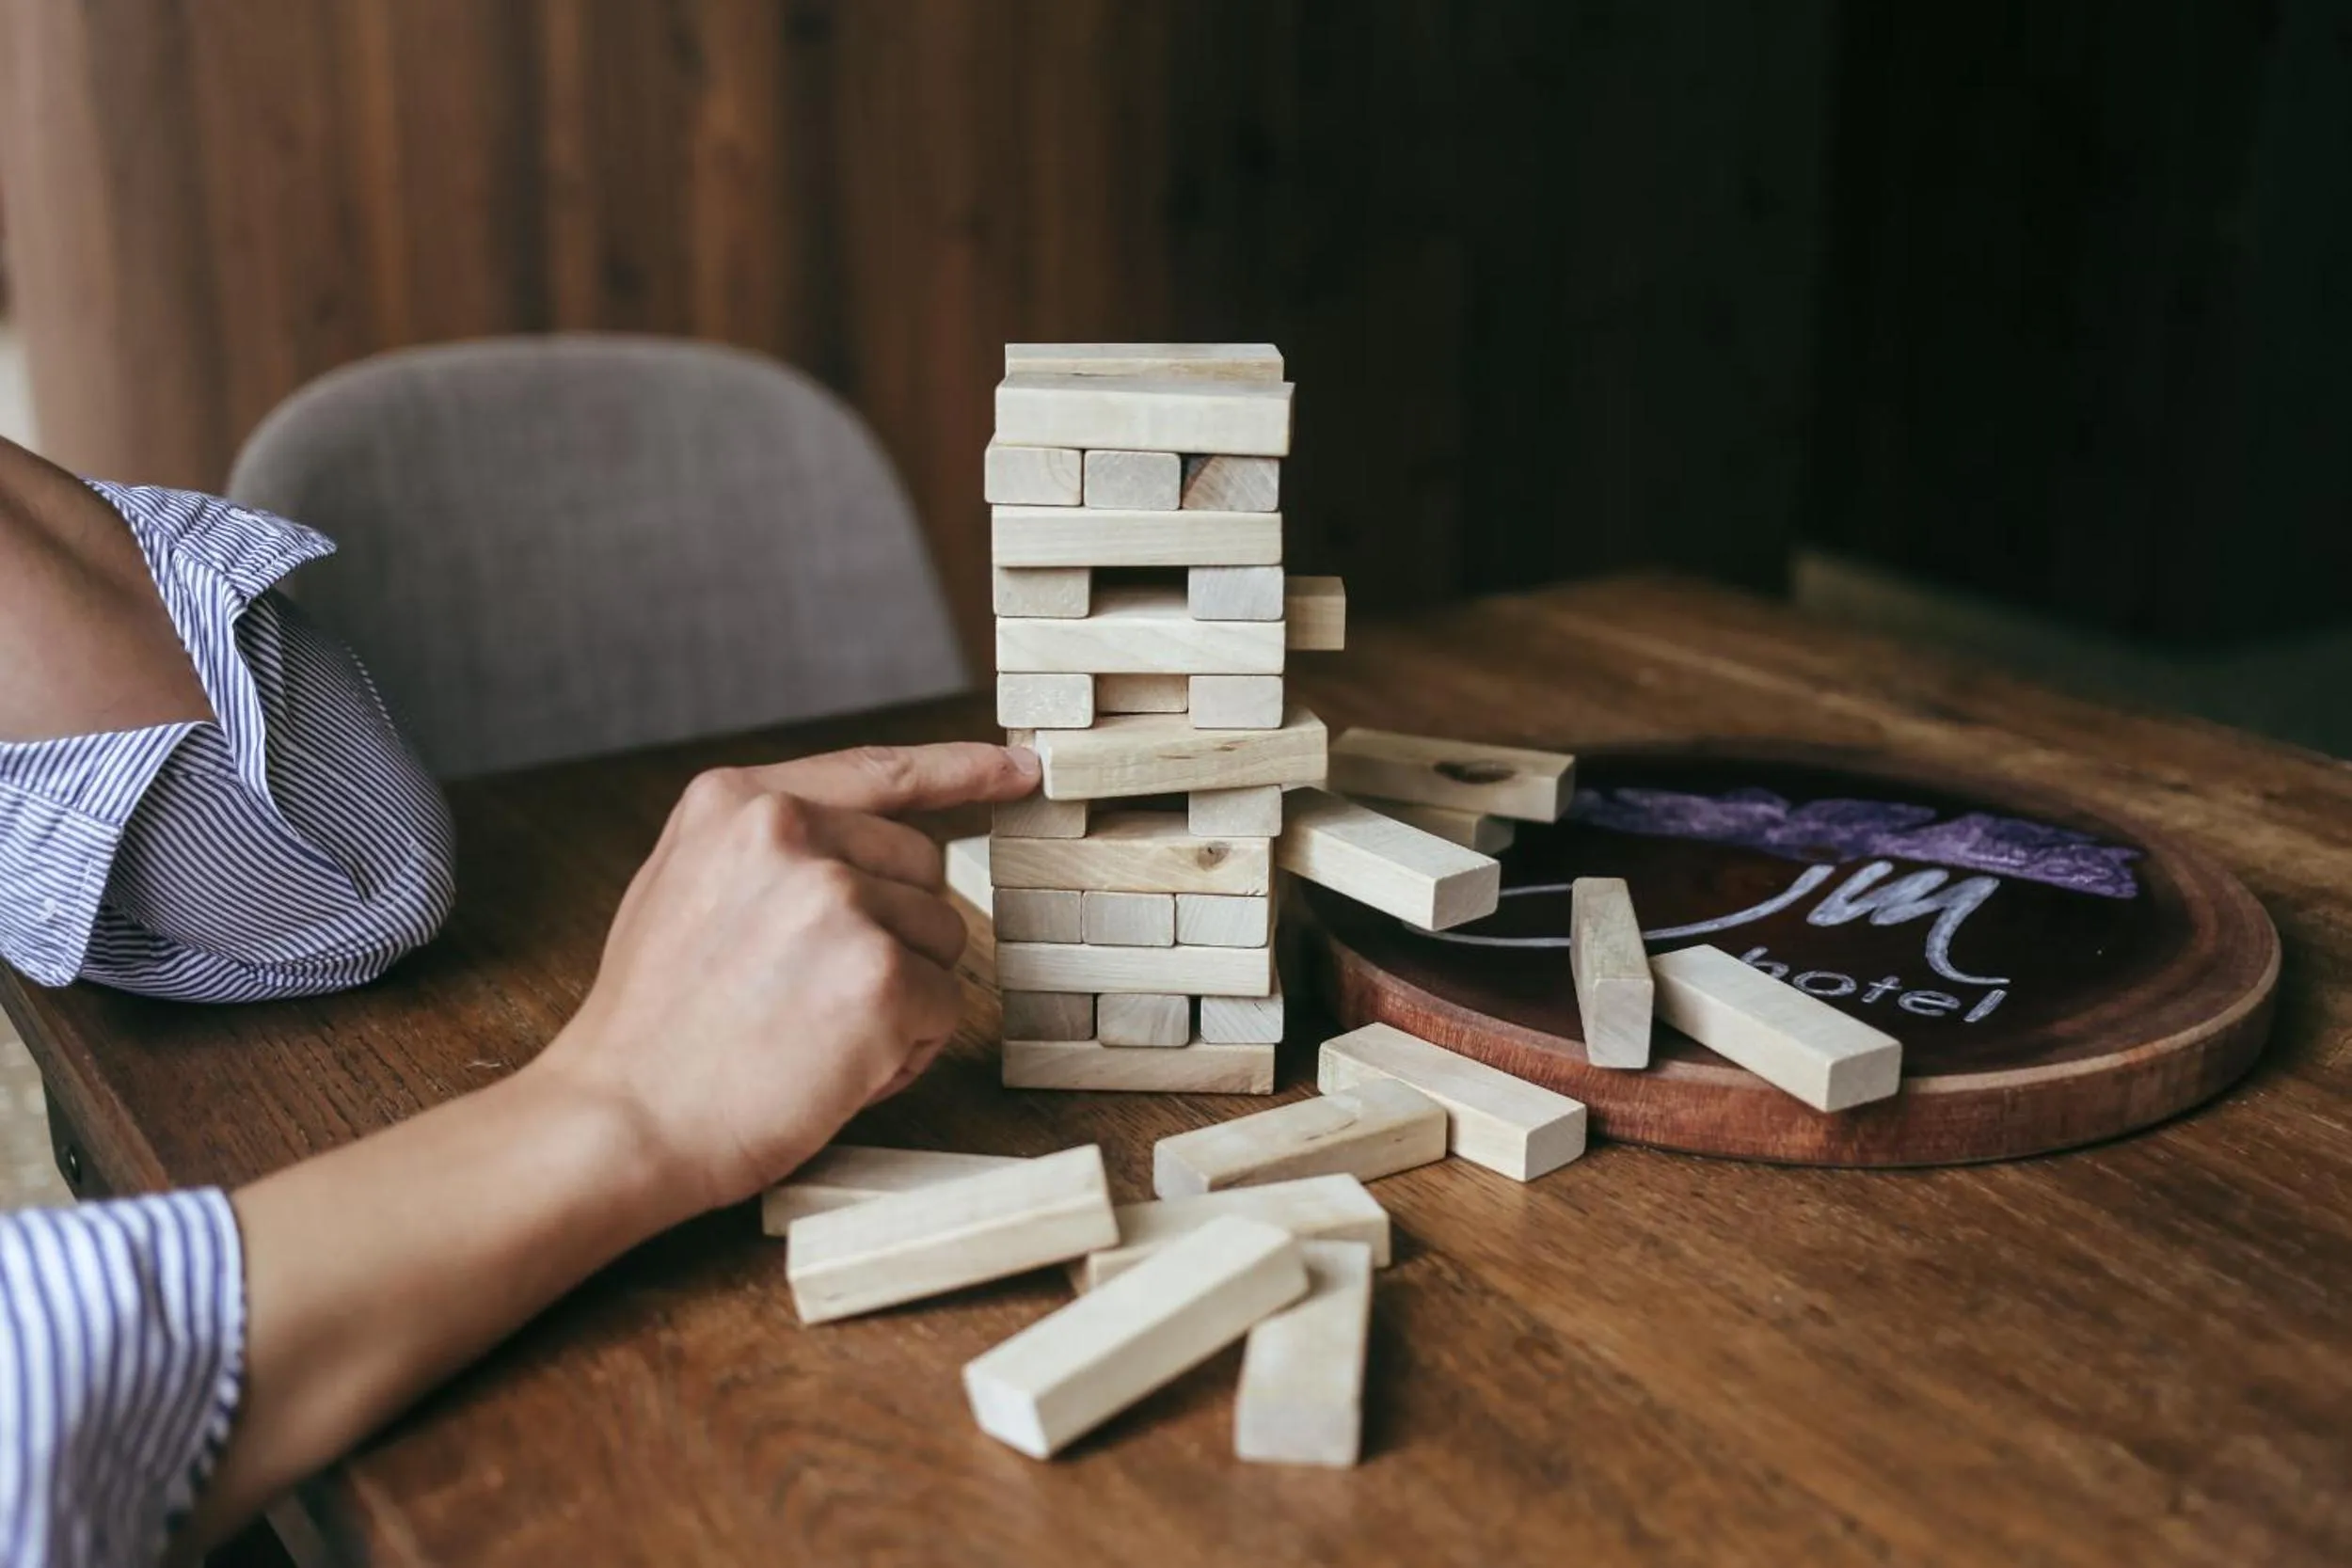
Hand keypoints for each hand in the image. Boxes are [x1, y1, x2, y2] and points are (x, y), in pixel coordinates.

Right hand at [532, 742, 1039, 1220]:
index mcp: (738, 801)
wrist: (621, 1121)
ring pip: (943, 940)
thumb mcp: (684, 887)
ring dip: (901, 996)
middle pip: (925, 869)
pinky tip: (836, 1070)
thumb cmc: (653, 1028)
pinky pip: (946, 1007)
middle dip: (895, 936)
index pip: (878, 771)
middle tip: (810, 998)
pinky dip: (908, 1050)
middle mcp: (789, 831)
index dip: (961, 769)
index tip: (1019, 768)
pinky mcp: (879, 975)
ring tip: (811, 1036)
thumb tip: (859, 843)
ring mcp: (837, 899)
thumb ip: (768, 848)